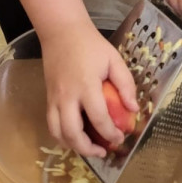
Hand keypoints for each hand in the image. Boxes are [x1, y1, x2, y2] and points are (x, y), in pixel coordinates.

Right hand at [40, 19, 137, 157]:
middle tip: (103, 151)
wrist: (61, 31)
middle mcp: (67, 96)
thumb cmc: (90, 44)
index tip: (120, 138)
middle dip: (88, 149)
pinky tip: (74, 136)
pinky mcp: (48, 98)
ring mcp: (54, 98)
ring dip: (73, 146)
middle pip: (72, 133)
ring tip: (88, 148)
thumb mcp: (114, 59)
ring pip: (57, 133)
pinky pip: (51, 124)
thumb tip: (133, 109)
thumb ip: (125, 84)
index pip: (99, 119)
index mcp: (86, 86)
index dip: (111, 134)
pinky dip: (61, 136)